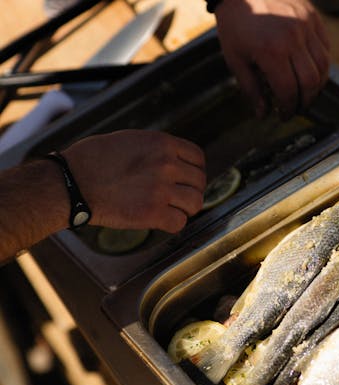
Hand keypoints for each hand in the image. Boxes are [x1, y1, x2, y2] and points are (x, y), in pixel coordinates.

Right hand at [62, 130, 205, 232]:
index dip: (194, 170)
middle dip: (190, 190)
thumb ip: (157, 149)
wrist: (71, 183)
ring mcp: (161, 190)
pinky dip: (173, 224)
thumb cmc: (93, 160)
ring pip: (195, 203)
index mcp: (162, 143)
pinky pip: (180, 223)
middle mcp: (166, 165)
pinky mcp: (153, 213)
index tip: (186, 178)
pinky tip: (161, 220)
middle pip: (199, 181)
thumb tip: (176, 160)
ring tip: (172, 209)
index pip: (198, 157)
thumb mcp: (130, 140)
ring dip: (186, 208)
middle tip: (177, 196)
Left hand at [214, 0, 329, 118]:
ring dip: (317, 85)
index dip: (288, 108)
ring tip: (306, 92)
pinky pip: (325, 47)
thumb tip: (262, 114)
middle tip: (297, 108)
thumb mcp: (235, 58)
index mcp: (271, 50)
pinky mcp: (312, 17)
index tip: (284, 114)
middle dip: (305, 101)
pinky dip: (321, 63)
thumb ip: (250, 88)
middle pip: (310, 82)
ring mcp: (305, 25)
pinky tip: (310, 70)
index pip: (289, 90)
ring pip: (323, 66)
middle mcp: (292, 38)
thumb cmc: (235, 22)